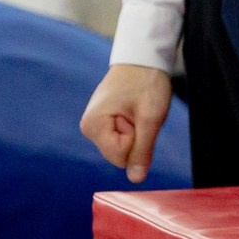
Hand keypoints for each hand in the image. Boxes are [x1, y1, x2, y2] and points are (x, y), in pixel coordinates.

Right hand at [79, 64, 173, 182]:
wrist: (142, 59)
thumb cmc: (146, 83)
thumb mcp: (150, 119)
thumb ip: (142, 151)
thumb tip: (136, 179)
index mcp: (93, 125)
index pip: (120, 157)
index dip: (136, 140)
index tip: (136, 116)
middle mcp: (88, 127)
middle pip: (118, 155)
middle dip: (134, 138)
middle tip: (137, 112)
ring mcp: (94, 124)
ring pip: (121, 148)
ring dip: (134, 133)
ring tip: (135, 109)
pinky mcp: (102, 122)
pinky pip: (120, 138)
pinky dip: (131, 128)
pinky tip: (131, 110)